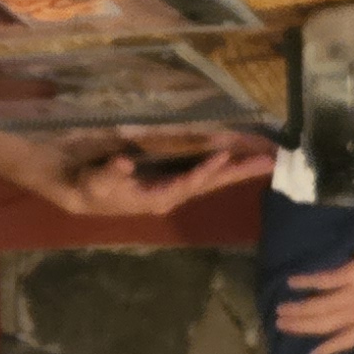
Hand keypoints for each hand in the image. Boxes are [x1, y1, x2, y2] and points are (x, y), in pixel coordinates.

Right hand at [31, 130, 276, 217]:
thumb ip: (109, 174)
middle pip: (211, 183)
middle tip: (270, 162)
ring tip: (265, 158)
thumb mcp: (95, 181)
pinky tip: (239, 155)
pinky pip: (204, 171)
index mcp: (157, 197)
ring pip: (212, 178)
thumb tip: (124, 162)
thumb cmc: (90, 187)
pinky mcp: (173, 179)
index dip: (205, 170)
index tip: (224, 156)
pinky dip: (223, 164)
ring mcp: (175, 187)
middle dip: (239, 172)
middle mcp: (171, 194)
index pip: (187, 184)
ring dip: (237, 168)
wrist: (84, 194)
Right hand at [274, 232, 353, 353]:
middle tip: (281, 325)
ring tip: (280, 310)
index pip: (347, 341)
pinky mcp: (353, 275)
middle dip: (302, 327)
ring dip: (297, 310)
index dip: (328, 349)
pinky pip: (323, 282)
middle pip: (325, 326)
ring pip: (319, 308)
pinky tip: (291, 282)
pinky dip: (305, 283)